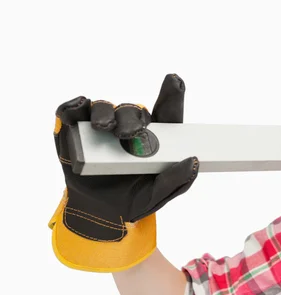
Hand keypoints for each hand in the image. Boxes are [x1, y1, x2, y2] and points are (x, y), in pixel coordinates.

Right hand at [49, 73, 198, 271]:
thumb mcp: (156, 196)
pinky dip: (73, 107)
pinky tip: (78, 107)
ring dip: (105, 113)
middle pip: (133, 111)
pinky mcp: (74, 130)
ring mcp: (101, 126)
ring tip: (104, 127)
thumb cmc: (132, 200)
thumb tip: (194, 162)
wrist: (97, 213)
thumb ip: (176, 181)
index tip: (175, 81)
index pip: (167, 112)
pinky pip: (72, 111)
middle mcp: (128, 127)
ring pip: (104, 107)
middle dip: (131, 118)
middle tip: (128, 134)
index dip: (172, 95)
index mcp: (153, 138)